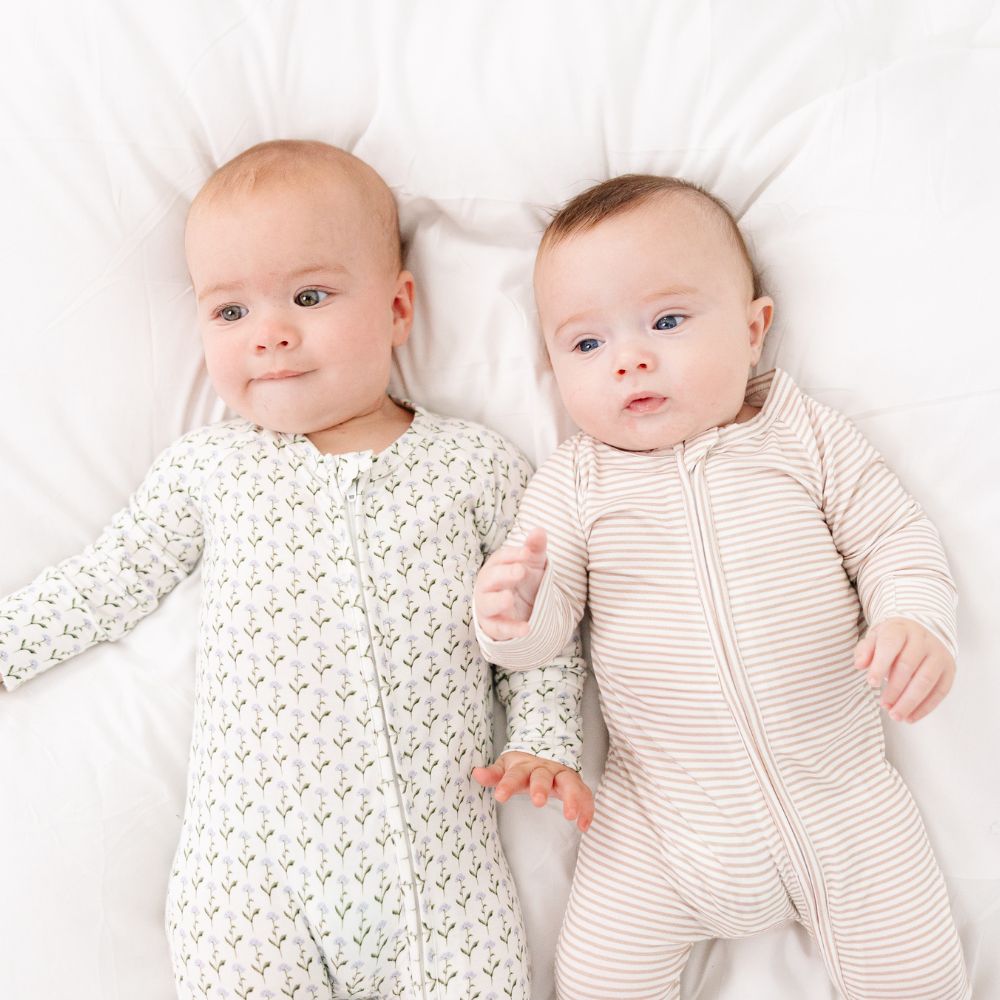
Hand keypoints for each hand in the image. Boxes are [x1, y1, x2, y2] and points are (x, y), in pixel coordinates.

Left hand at [472, 751, 593, 831]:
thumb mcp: (505, 768)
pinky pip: (584, 794)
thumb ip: (493, 774)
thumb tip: (476, 773)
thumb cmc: (522, 767)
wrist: (545, 752)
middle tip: (538, 802)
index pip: (514, 775)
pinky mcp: (575, 784)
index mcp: (524, 767)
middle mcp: (544, 769)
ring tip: (570, 816)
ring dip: (571, 798)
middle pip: (543, 776)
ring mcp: (562, 775)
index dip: (507, 784)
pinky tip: (585, 825)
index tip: (500, 796)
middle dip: (541, 787)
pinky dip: (587, 808)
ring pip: (569, 783)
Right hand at [474, 528, 547, 640]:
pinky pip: (499, 629)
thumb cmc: (524, 581)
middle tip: (520, 571)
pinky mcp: (493, 626)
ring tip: (510, 598)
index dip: (512, 555)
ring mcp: (488, 606)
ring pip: (488, 604)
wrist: (523, 609)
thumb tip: (539, 530)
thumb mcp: (533, 563)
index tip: (527, 553)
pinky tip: (527, 628)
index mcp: (495, 566)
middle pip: (490, 578)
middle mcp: (487, 585)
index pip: (500, 558)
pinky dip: (511, 629)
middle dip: (504, 574)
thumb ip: (535, 548)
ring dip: (498, 601)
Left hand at [853, 617, 955, 722]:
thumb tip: (860, 665)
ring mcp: (939, 654)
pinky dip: (925, 707)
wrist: (921, 632)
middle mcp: (922, 640)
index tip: (871, 683)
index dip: (880, 665)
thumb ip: (865, 651)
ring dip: (910, 702)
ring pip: (926, 681)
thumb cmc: (892, 640)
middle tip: (884, 706)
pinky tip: (911, 717)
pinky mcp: (949, 669)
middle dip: (895, 689)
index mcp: (900, 630)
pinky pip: (940, 691)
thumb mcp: (875, 639)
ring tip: (896, 715)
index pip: (890, 646)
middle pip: (908, 666)